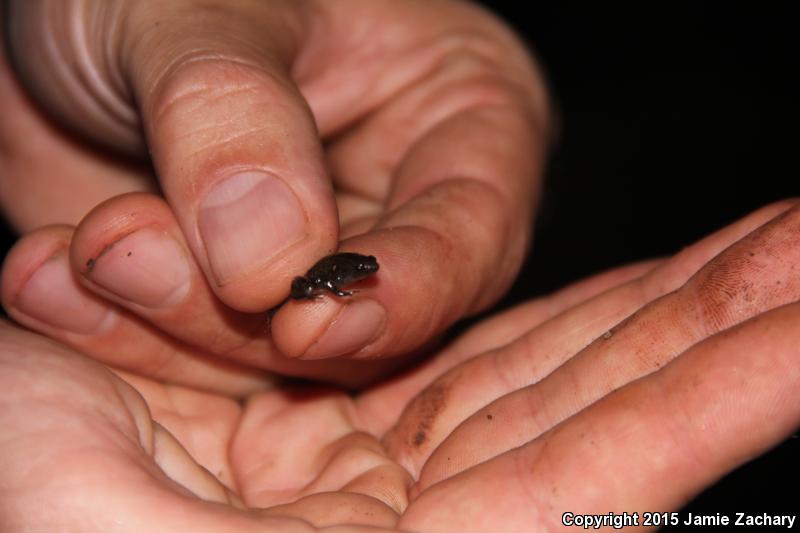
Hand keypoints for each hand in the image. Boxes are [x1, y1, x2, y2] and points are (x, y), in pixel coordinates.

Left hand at [0, 0, 549, 376]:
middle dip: (247, 314)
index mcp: (456, 119)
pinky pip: (198, 357)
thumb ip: (235, 117)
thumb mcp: (201, 4)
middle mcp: (397, 204)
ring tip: (81, 252)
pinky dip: (122, 332)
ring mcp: (315, 261)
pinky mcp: (237, 303)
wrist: (79, 10)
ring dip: (169, 322)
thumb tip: (270, 266)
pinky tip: (49, 278)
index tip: (300, 322)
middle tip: (124, 251)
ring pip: (280, 358)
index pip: (473, 233)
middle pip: (371, 316)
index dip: (405, 292)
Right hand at [4, 201, 797, 530]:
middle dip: (720, 327)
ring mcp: (384, 456)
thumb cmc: (31, 499)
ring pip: (562, 363)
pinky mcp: (344, 404)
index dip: (710, 395)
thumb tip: (544, 527)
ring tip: (783, 242)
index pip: (597, 474)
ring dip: (671, 300)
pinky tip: (647, 280)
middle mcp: (412, 518)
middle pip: (604, 406)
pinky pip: (485, 343)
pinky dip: (574, 306)